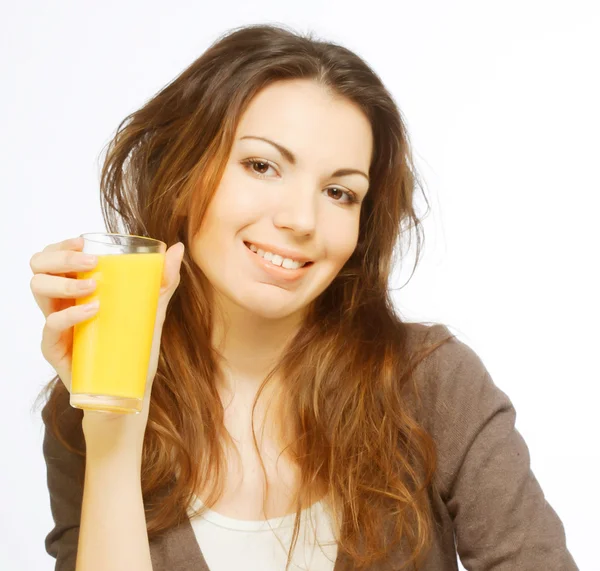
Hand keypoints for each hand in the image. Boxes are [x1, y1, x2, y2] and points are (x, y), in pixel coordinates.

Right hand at [30, 235, 184, 449]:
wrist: (129, 393)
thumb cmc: (135, 350)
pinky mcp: (57, 350)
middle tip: (89, 261)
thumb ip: (163, 283)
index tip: (84, 240)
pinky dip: (69, 315)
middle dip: (60, 257)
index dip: (62, 244)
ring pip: (38, 290)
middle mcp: (63, 303)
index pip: (56, 257)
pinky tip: (92, 310)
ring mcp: (58, 326)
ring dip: (62, 282)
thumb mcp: (152, 313)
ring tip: (93, 285)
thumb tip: (177, 248)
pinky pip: (50, 327)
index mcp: (79, 289)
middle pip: (39, 267)